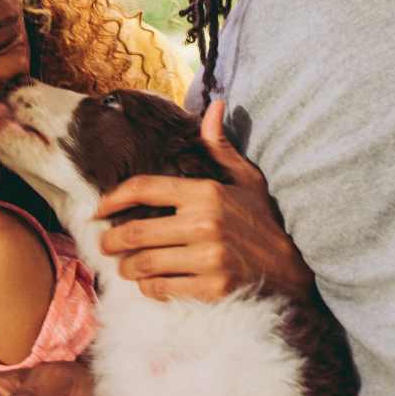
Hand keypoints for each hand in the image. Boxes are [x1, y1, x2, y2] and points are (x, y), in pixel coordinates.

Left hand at [93, 98, 311, 301]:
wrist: (294, 270)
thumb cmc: (264, 222)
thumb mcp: (247, 180)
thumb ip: (221, 147)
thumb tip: (214, 105)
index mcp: (206, 193)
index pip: (144, 188)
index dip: (113, 198)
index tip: (100, 208)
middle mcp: (204, 224)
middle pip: (135, 232)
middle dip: (111, 240)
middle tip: (105, 244)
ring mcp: (208, 259)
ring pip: (144, 264)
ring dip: (127, 268)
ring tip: (125, 266)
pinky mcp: (212, 289)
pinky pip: (162, 289)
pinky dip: (149, 289)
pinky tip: (150, 284)